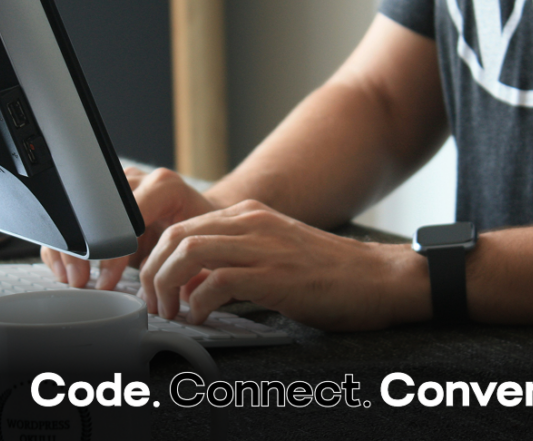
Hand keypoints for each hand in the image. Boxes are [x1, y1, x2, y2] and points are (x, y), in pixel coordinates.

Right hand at [41, 167, 218, 288]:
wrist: (202, 218)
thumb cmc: (204, 233)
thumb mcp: (197, 246)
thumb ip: (179, 261)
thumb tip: (160, 293)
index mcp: (164, 187)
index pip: (126, 216)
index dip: (112, 251)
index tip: (107, 279)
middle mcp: (138, 180)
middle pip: (95, 210)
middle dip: (83, 249)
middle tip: (80, 279)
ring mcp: (117, 186)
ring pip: (78, 211)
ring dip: (69, 248)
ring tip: (73, 277)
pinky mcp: (103, 198)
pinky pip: (73, 218)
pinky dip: (66, 244)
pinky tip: (67, 268)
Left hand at [138, 200, 432, 330]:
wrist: (378, 278)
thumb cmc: (329, 274)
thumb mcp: (274, 254)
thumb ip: (233, 261)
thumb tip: (191, 286)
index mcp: (249, 215)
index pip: (182, 225)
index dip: (158, 257)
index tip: (155, 287)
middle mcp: (252, 222)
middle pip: (176, 235)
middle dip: (154, 271)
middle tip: (155, 303)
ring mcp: (264, 245)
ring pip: (188, 251)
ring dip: (168, 285)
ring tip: (172, 311)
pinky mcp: (275, 274)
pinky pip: (217, 282)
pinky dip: (199, 303)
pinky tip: (202, 317)